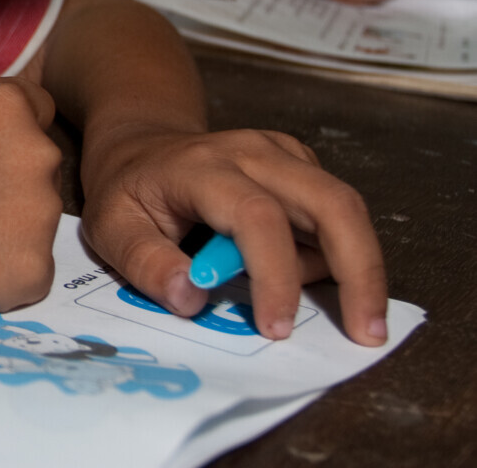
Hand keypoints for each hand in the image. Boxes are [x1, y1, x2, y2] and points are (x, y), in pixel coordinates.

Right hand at [0, 77, 62, 313]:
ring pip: (37, 222)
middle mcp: (39, 153)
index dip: (2, 136)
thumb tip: (7, 136)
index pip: (39, 112)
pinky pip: (30, 270)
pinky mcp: (33, 271)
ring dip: (6, 231)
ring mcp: (42, 216)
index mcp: (11, 106)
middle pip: (42, 170)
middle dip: (8, 186)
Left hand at [78, 123, 387, 345]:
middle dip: (360, 270)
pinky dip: (333, 252)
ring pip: (344, 208)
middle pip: (332, 203)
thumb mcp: (111, 229)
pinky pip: (334, 211)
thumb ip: (147, 264)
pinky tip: (295, 272)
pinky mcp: (299, 164)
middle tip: (366, 333)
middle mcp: (253, 152)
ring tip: (308, 304)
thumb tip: (192, 299)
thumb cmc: (126, 190)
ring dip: (350, 265)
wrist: (140, 144)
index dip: (276, 275)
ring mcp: (282, 154)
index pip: (258, 217)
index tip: (276, 327)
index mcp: (202, 168)